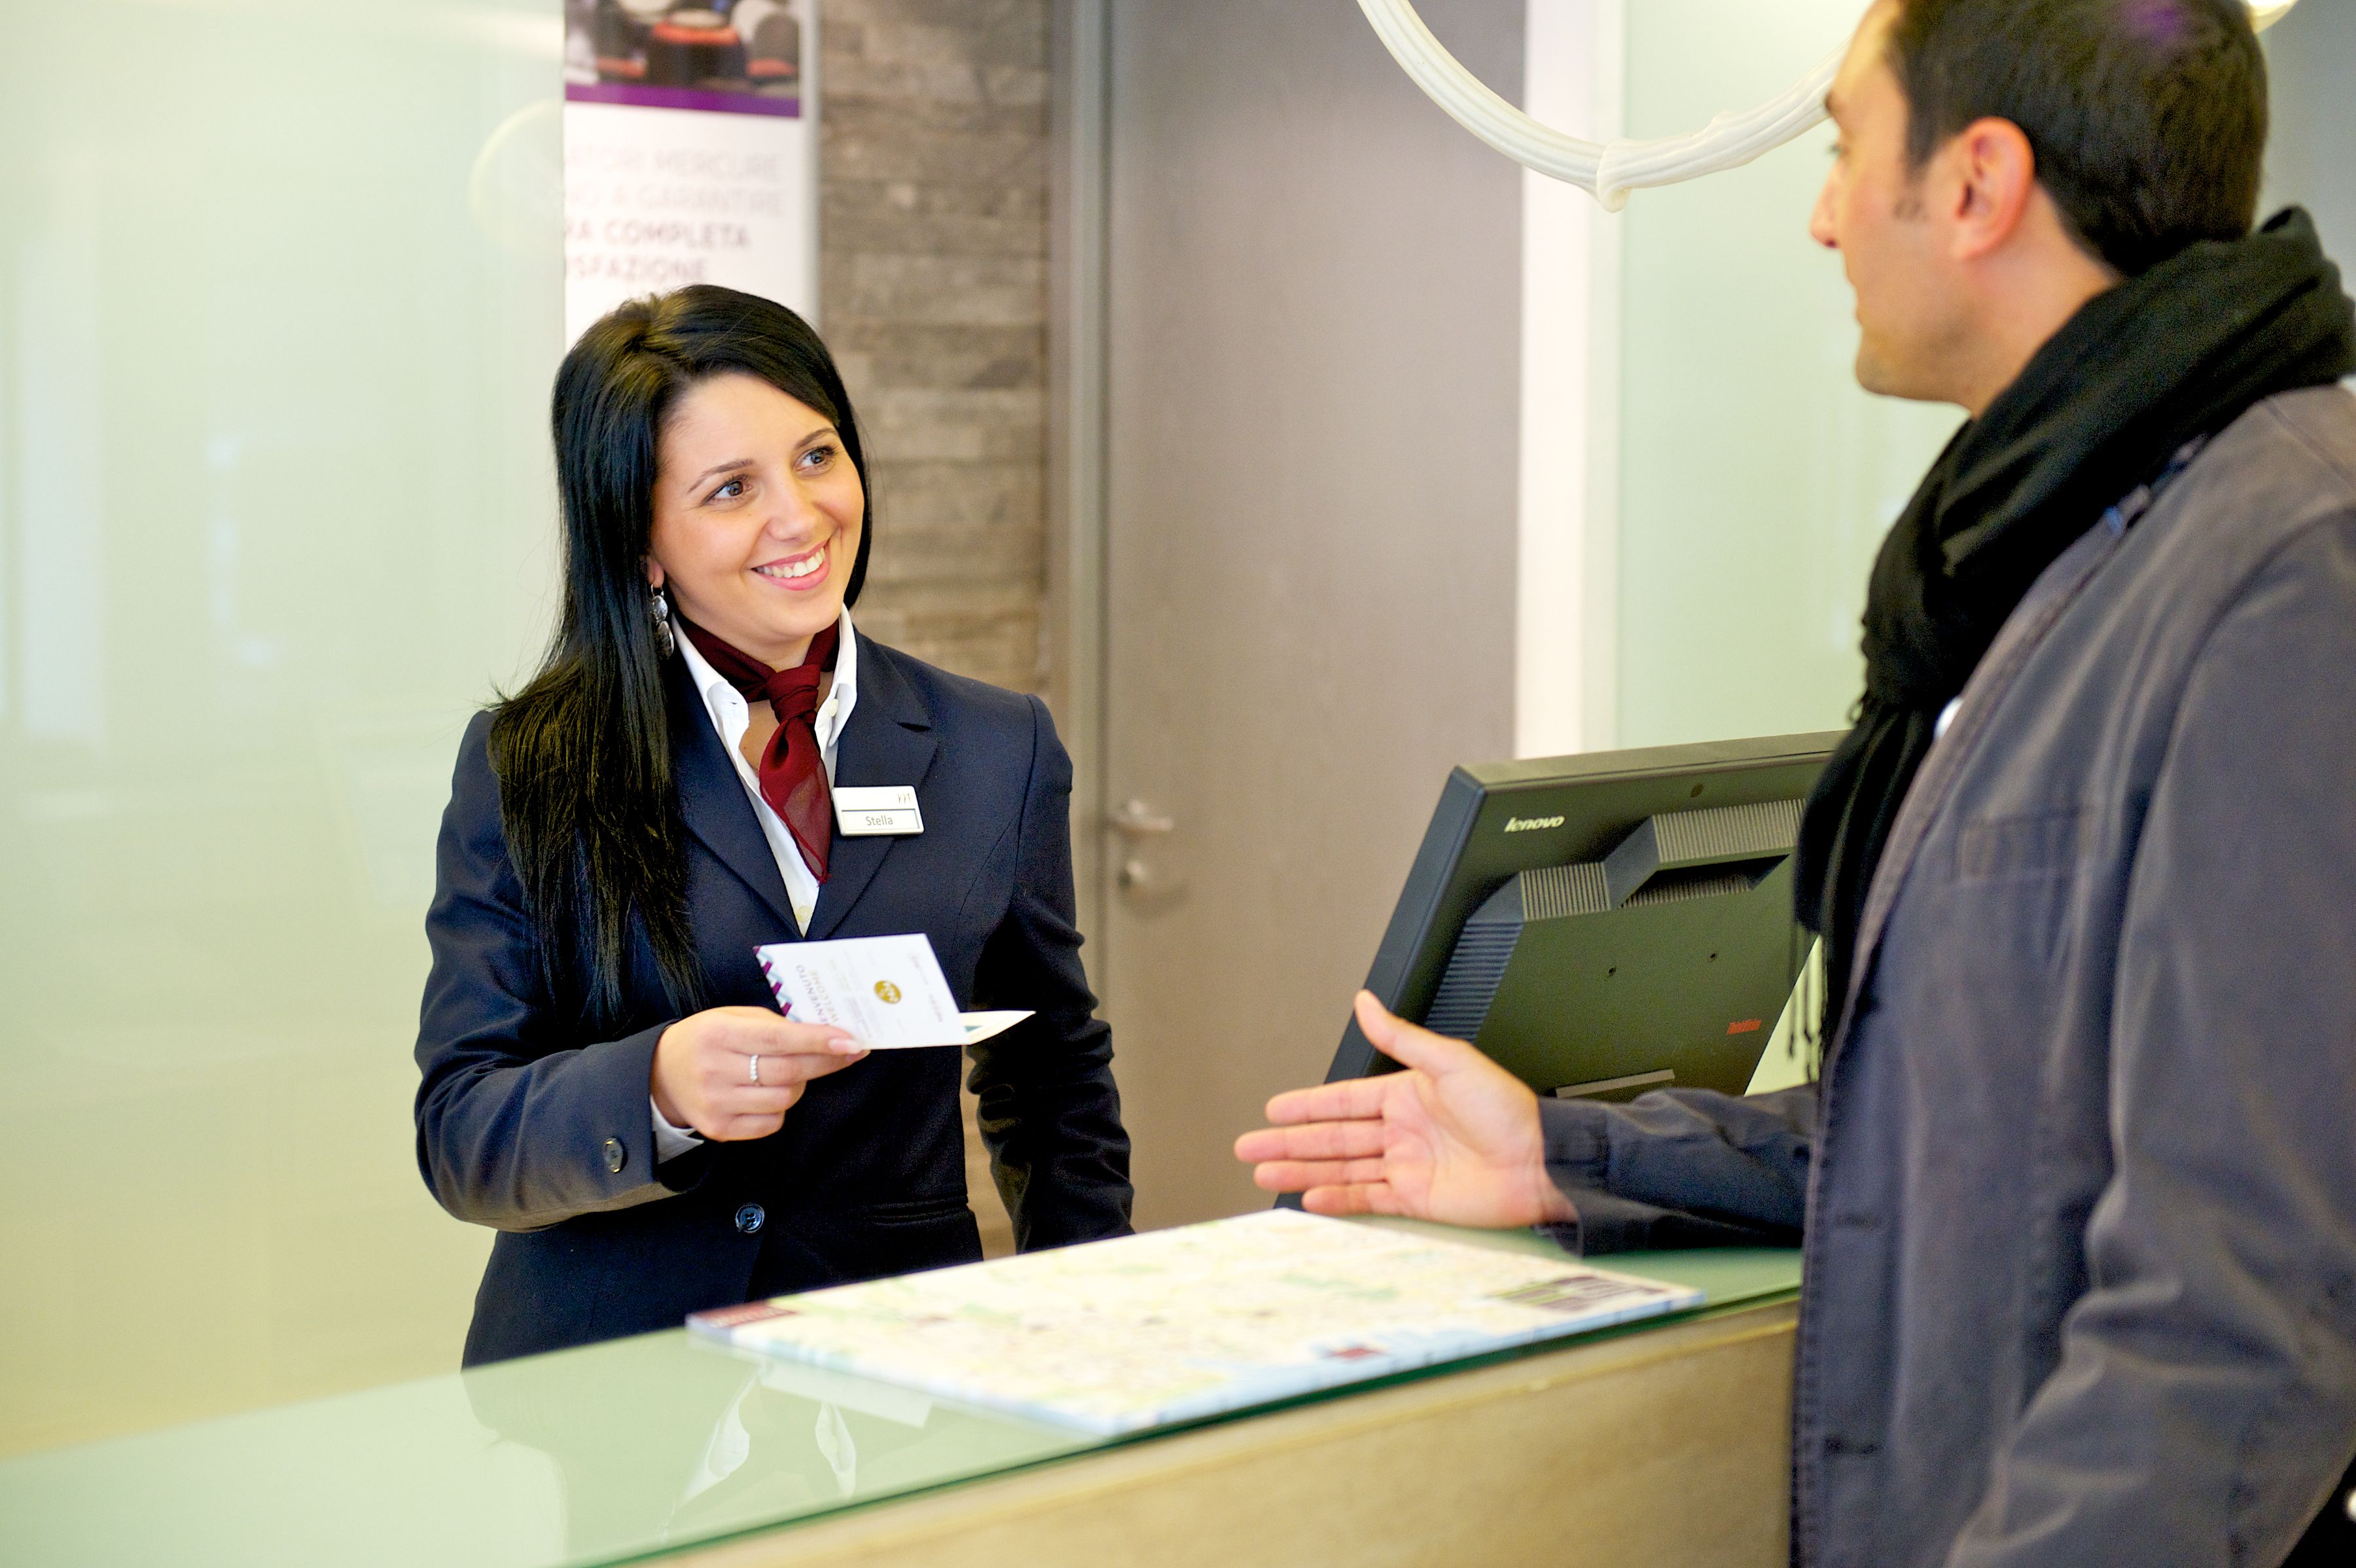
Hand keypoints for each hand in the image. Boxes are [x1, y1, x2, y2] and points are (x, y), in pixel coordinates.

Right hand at [651, 1007, 867, 1141]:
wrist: (661, 1074)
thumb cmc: (708, 1039)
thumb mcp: (733, 1018)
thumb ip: (775, 1025)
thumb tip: (827, 1037)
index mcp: (718, 1034)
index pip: (778, 1039)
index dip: (819, 1041)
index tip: (851, 1042)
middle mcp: (714, 1069)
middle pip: (787, 1071)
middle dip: (825, 1062)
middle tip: (848, 1053)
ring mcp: (716, 1103)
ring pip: (784, 1100)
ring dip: (800, 1085)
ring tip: (792, 1072)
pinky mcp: (719, 1129)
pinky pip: (771, 1122)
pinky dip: (781, 1108)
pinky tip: (769, 1093)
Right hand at [1233, 991, 1574, 1226]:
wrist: (1542, 1160)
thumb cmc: (1508, 1109)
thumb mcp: (1450, 1061)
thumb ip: (1401, 1037)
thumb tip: (1364, 1003)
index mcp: (1407, 1095)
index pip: (1344, 1100)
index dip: (1307, 1106)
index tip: (1274, 1109)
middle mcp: (1403, 1131)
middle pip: (1333, 1137)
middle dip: (1290, 1143)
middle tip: (1250, 1147)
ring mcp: (1408, 1167)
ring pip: (1342, 1169)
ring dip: (1303, 1172)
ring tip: (1265, 1175)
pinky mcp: (1418, 1199)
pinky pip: (1368, 1198)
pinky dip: (1337, 1200)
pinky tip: (1309, 1199)